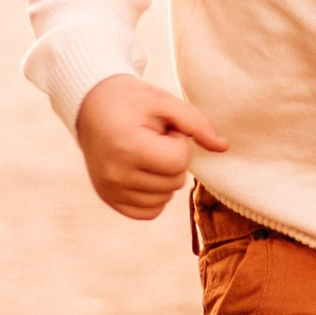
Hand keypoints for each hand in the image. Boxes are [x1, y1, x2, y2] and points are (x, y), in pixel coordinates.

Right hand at [75, 73, 228, 221]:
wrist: (91, 105)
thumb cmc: (132, 102)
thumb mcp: (164, 103)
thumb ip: (197, 124)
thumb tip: (224, 147)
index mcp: (128, 146)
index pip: (179, 162)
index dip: (179, 142)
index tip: (163, 129)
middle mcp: (116, 174)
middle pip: (174, 182)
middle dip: (172, 159)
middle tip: (153, 139)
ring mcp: (109, 190)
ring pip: (164, 199)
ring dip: (164, 177)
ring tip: (146, 152)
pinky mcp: (108, 199)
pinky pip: (148, 212)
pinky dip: (154, 196)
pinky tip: (145, 172)